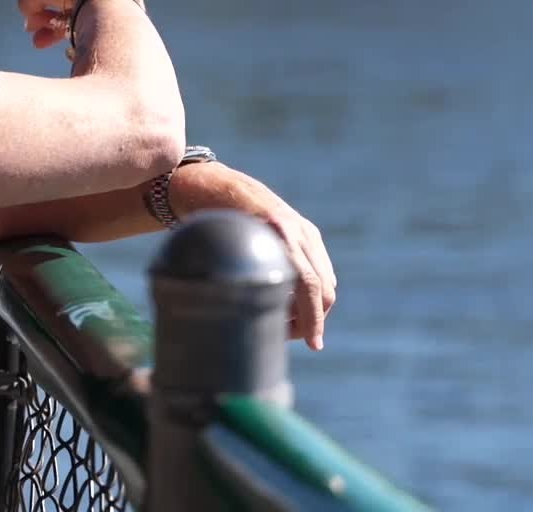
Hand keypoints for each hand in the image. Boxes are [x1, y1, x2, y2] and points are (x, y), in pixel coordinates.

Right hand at [18, 0, 142, 48]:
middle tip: (36, 36)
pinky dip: (82, 33)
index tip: (34, 17)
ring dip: (61, 29)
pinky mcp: (130, 12)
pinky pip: (99, 24)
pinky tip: (69, 47)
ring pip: (86, 11)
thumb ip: (29, 1)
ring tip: (43, 43)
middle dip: (51, 18)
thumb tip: (28, 16)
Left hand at [169, 163, 337, 350]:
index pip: (308, 284)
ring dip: (311, 308)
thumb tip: (230, 319)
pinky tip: (285, 302)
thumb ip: (224, 275)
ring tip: (281, 319)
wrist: (219, 188)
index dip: (312, 318)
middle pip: (323, 288)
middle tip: (284, 335)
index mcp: (276, 232)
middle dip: (311, 320)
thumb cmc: (207, 221)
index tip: (313, 345)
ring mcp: (305, 230)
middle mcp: (296, 229)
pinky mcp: (308, 234)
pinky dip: (310, 293)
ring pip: (325, 282)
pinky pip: (321, 271)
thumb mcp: (210, 245)